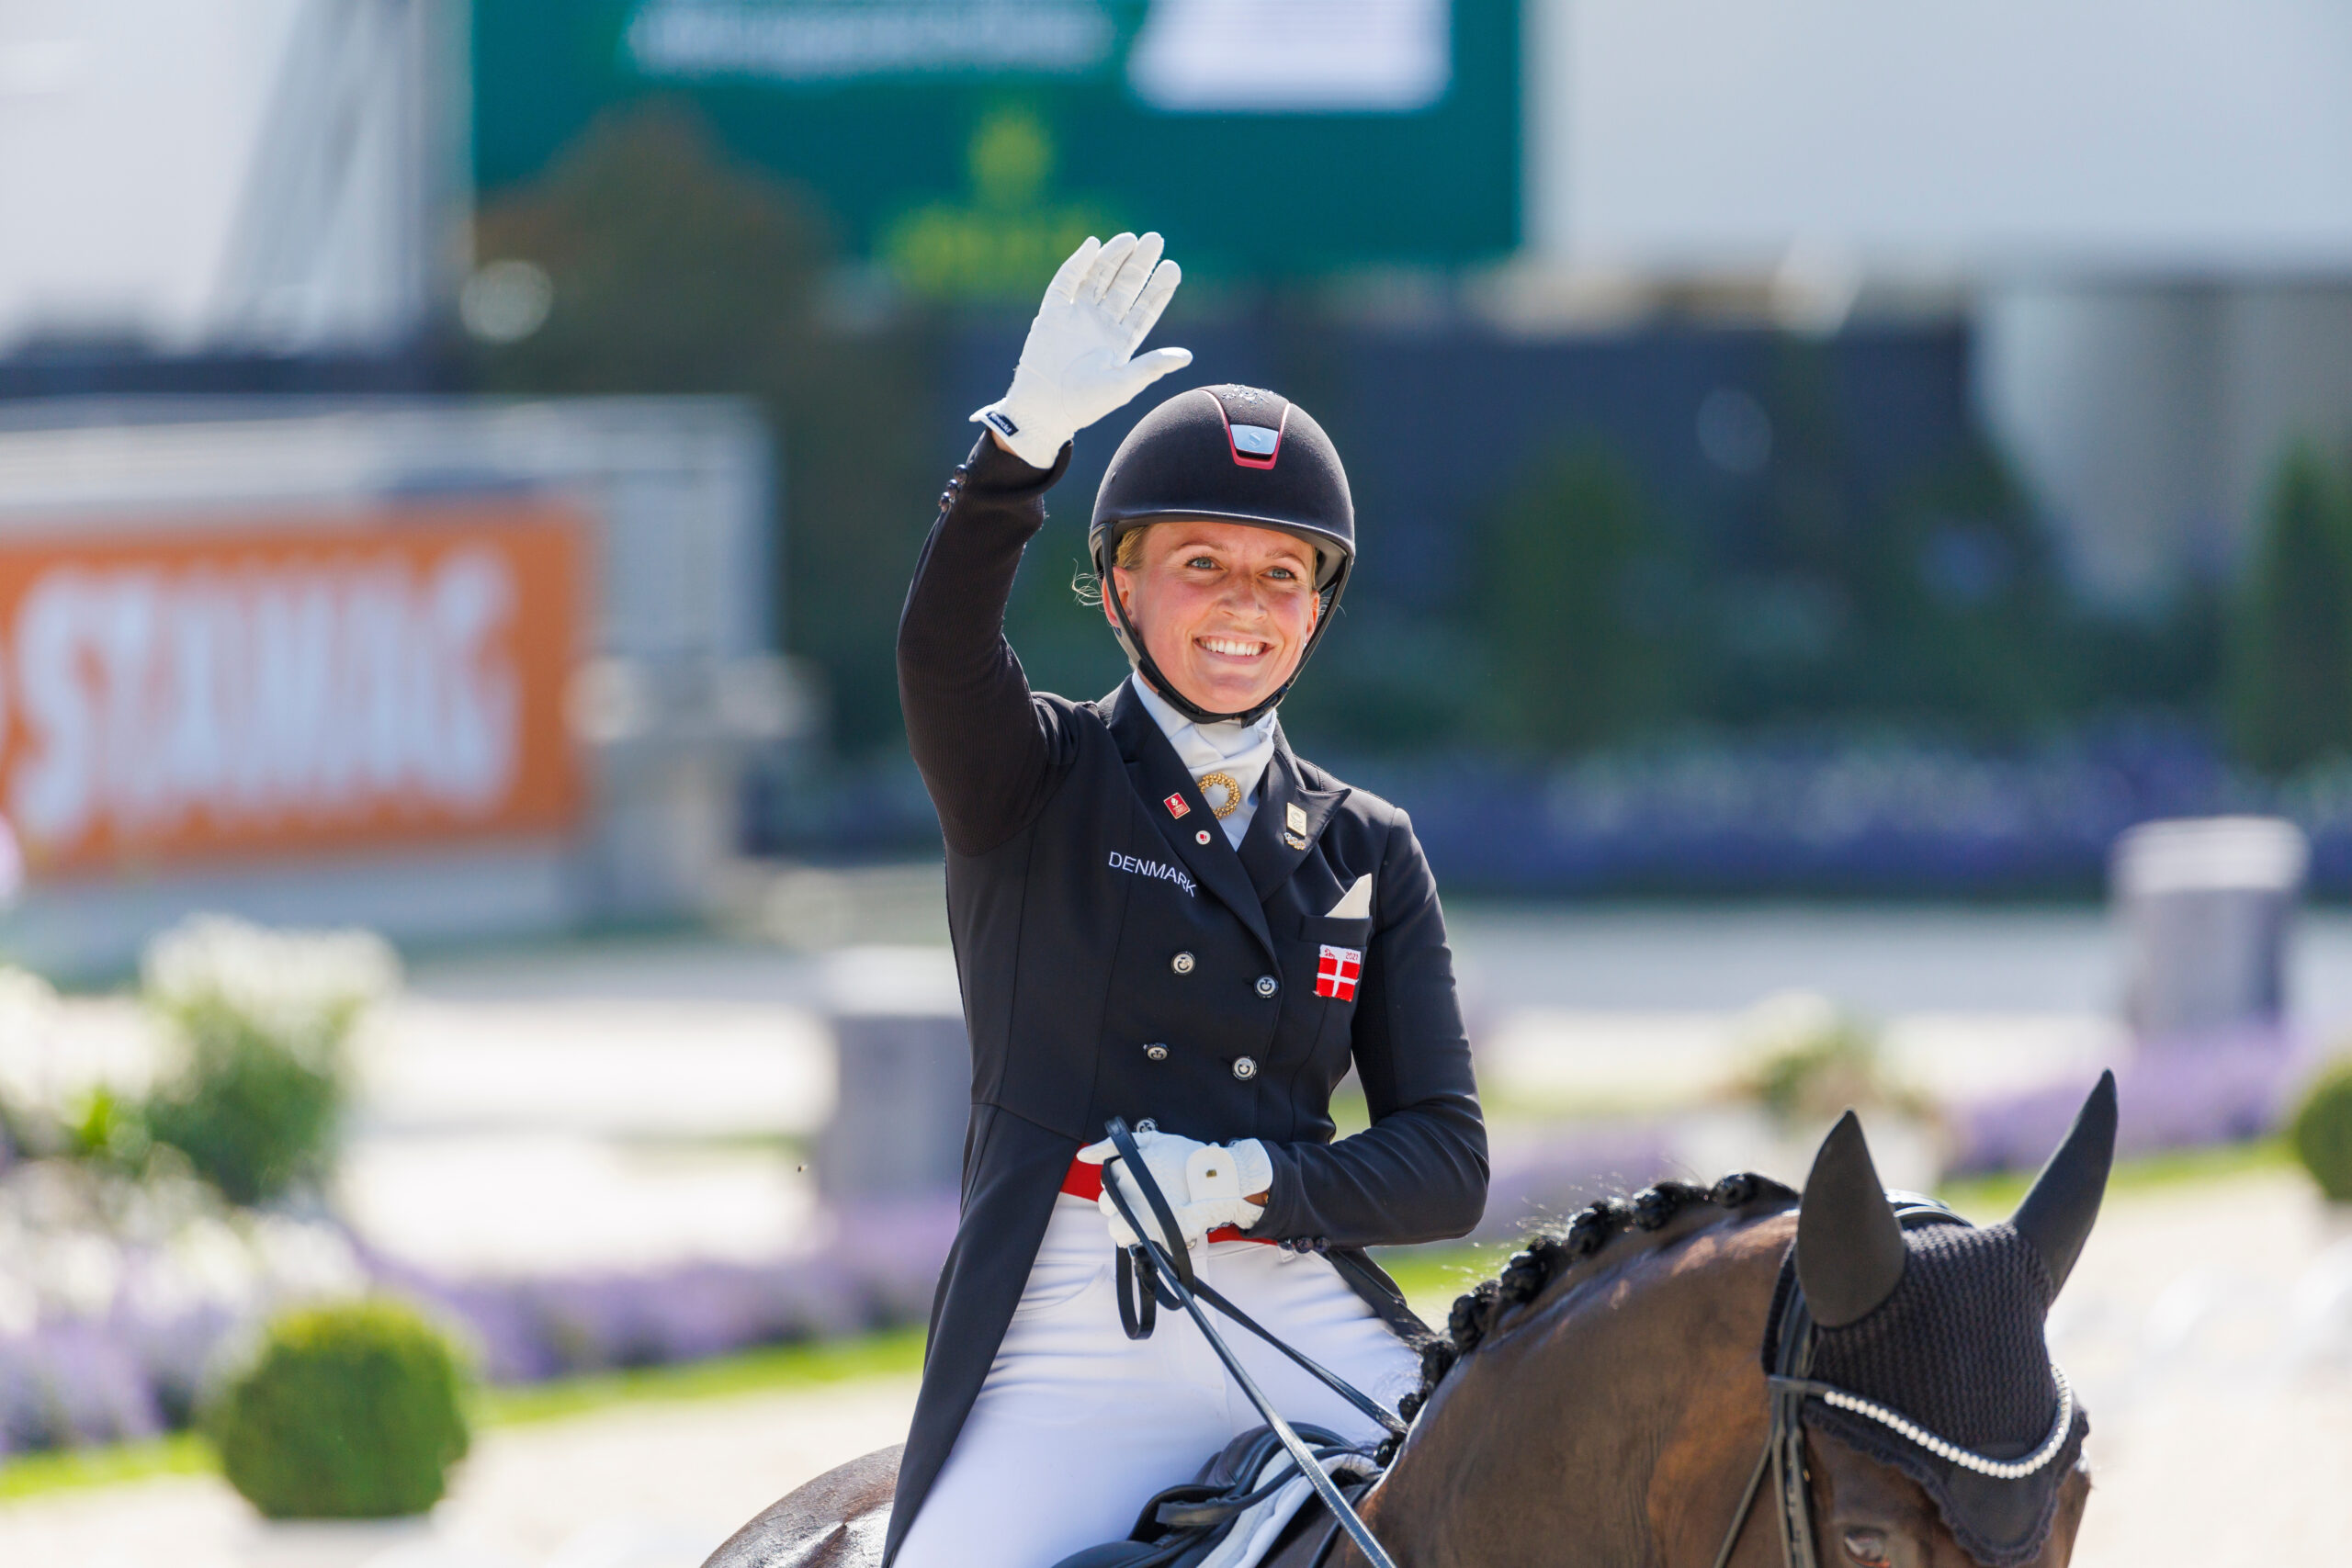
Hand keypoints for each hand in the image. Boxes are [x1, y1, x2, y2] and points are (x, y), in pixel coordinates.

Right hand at [971, 232, 1192, 468]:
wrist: (1044, 410)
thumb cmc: (1086, 404)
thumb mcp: (1124, 385)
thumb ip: (1152, 366)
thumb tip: (1187, 356)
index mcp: (1121, 342)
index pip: (1144, 308)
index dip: (1158, 288)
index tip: (1173, 268)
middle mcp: (1101, 324)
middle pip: (1124, 287)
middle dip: (1139, 265)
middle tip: (1156, 239)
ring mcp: (1076, 316)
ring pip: (1099, 278)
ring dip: (1113, 258)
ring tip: (1130, 239)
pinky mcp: (1053, 313)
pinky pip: (1066, 282)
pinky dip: (1078, 263)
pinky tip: (1094, 245)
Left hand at [1076, 1129, 1271, 1248]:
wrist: (1219, 1181)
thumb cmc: (1187, 1157)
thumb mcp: (1153, 1140)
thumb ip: (1113, 1144)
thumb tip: (1083, 1155)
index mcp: (1127, 1167)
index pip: (1106, 1179)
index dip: (1121, 1181)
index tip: (1138, 1181)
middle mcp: (1129, 1192)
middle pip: (1106, 1204)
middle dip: (1121, 1202)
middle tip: (1144, 1198)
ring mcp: (1141, 1214)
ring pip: (1113, 1225)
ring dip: (1125, 1222)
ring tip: (1145, 1216)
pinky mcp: (1154, 1233)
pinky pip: (1126, 1240)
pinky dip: (1134, 1237)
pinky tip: (1150, 1227)